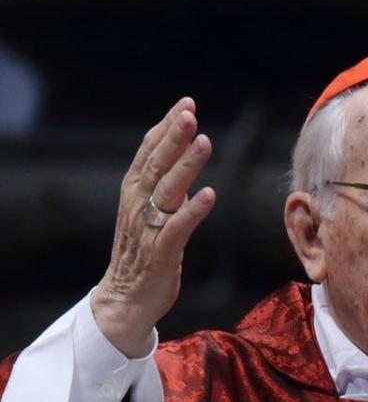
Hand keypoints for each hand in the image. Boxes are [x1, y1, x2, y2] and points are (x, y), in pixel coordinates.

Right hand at [90, 98, 215, 357]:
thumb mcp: (149, 209)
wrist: (125, 299)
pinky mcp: (161, 252)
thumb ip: (163, 183)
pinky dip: (194, 210)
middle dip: (174, 136)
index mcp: (134, 191)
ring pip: (168, 190)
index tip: (186, 102)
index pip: (149, 151)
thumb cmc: (142, 251)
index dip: (167, 127)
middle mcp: (138, 204)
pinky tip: (210, 194)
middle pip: (157, 163)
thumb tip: (182, 152)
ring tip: (204, 141)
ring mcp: (148, 227)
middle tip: (189, 111)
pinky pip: (178, 227)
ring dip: (187, 165)